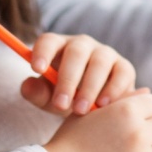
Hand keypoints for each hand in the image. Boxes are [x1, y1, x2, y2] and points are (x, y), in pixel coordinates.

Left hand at [19, 33, 137, 114]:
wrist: (92, 107)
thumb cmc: (63, 97)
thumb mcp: (46, 98)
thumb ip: (35, 92)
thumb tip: (27, 85)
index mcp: (58, 47)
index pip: (49, 41)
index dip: (42, 52)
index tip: (36, 68)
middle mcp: (82, 45)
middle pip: (76, 52)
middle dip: (68, 79)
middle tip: (61, 104)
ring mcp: (105, 54)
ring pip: (99, 62)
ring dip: (89, 87)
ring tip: (80, 110)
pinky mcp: (124, 67)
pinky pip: (121, 73)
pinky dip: (113, 89)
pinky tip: (102, 106)